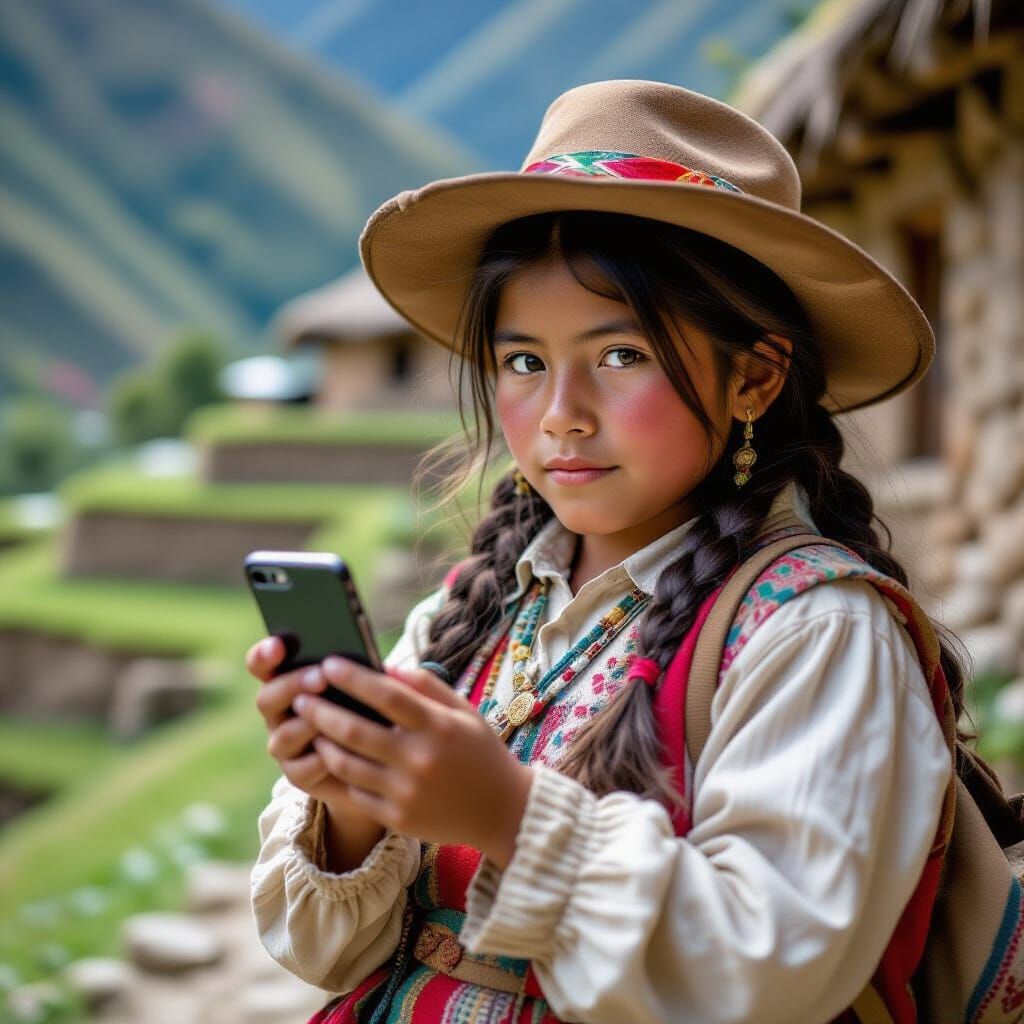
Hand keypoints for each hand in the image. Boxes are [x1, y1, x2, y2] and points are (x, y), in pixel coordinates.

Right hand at [247, 636, 383, 830]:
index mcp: (288, 681)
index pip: (262, 663)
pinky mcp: (298, 774)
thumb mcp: (367, 684)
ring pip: (284, 735)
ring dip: (308, 724)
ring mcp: (285, 744)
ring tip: (333, 717)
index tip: (278, 645)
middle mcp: (279, 712)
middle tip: (321, 677)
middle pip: (267, 698)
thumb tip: (371, 662)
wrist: (376, 759)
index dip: (264, 654)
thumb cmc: (369, 708)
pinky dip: (320, 760)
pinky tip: (338, 752)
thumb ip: (362, 670)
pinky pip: (302, 768)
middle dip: (293, 685)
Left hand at [291, 656, 534, 867]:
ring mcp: (407, 792)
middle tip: (300, 695)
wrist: (503, 811)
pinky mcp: (398, 818)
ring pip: (347, 764)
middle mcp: (420, 759)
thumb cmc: (481, 752)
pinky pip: (356, 793)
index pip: (386, 695)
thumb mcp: (463, 711)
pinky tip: (327, 757)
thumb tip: (384, 667)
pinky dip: (338, 773)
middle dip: (321, 710)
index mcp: (438, 726)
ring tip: (308, 726)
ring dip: (322, 742)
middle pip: (356, 730)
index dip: (353, 677)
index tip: (328, 663)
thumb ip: (427, 686)